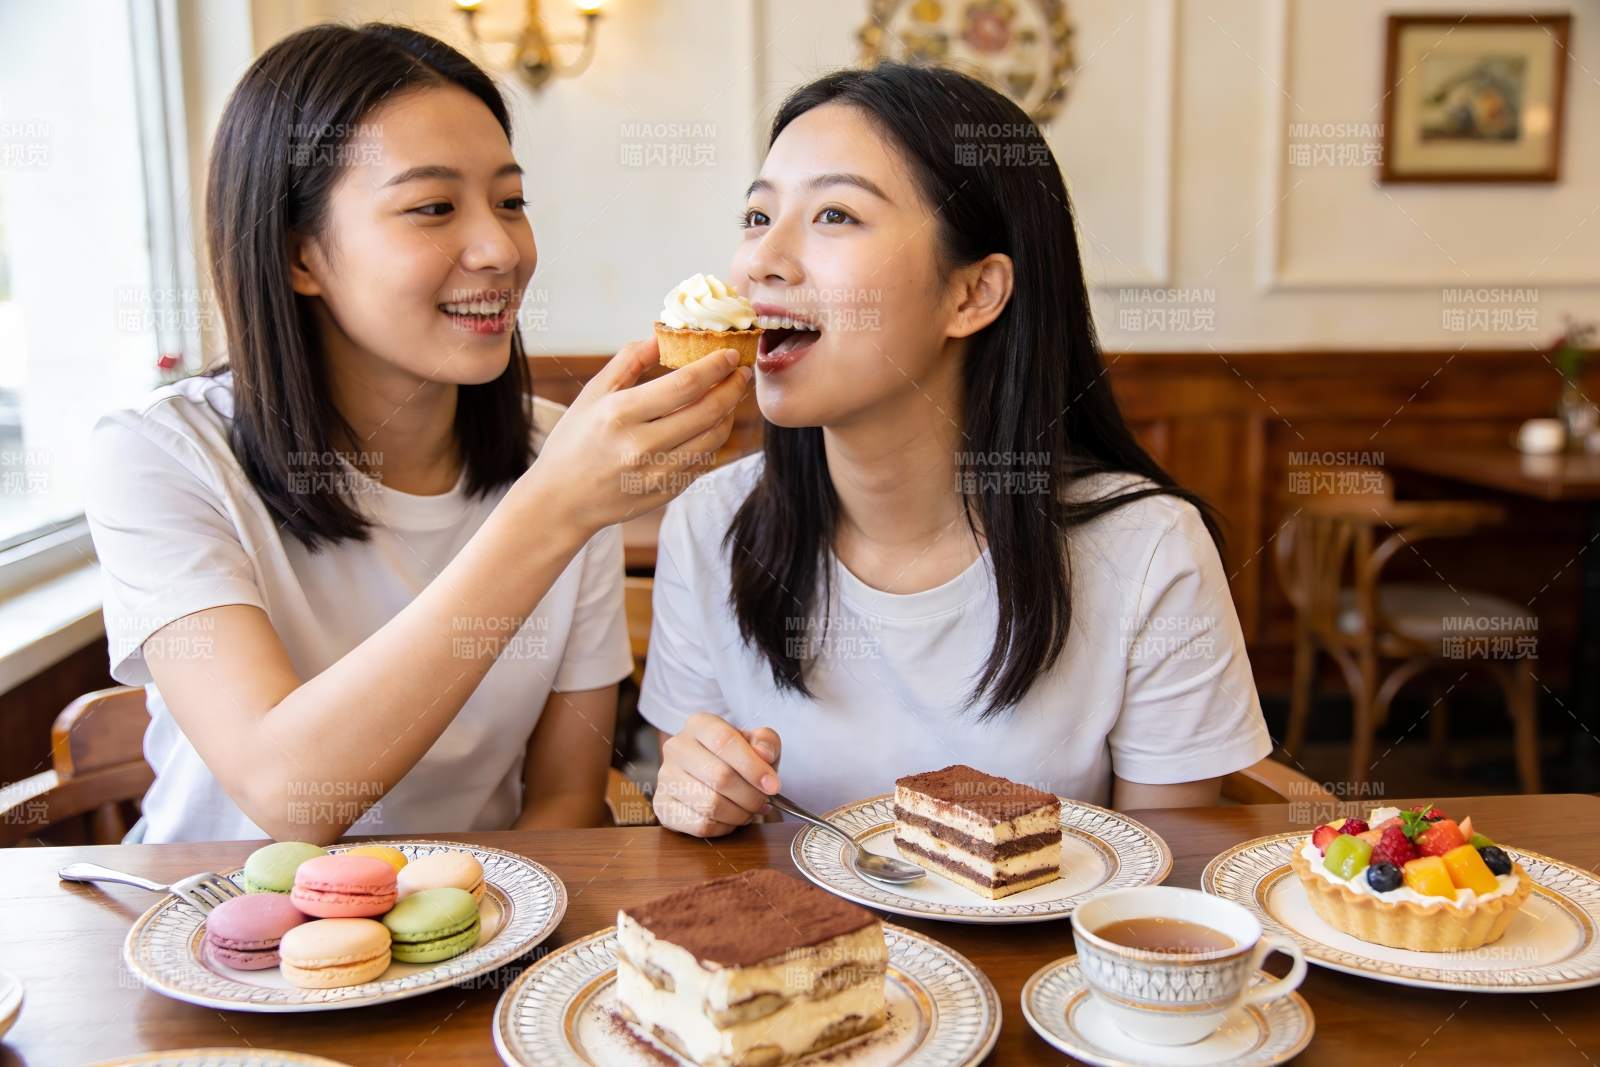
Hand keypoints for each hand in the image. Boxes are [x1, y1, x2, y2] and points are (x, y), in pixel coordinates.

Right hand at [518, 338, 750, 534]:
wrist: (561, 501)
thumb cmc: (574, 442)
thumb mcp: (592, 394)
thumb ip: (628, 361)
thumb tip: (662, 335)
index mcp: (620, 415)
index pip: (684, 385)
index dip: (715, 367)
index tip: (729, 354)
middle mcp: (641, 446)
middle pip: (707, 412)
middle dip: (732, 387)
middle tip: (741, 372)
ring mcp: (657, 474)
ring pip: (713, 439)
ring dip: (728, 413)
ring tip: (729, 396)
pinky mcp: (667, 492)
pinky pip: (704, 461)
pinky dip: (713, 439)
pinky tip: (711, 424)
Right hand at [654, 712, 781, 836]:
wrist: (710, 773)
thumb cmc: (737, 757)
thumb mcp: (757, 743)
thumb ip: (767, 743)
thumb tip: (764, 755)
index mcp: (699, 724)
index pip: (725, 742)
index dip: (753, 767)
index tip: (773, 785)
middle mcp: (676, 747)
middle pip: (720, 777)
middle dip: (750, 796)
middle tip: (764, 802)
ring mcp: (665, 778)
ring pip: (710, 805)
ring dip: (739, 814)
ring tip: (750, 810)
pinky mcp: (663, 807)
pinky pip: (700, 825)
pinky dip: (724, 827)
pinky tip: (731, 819)